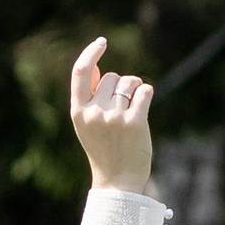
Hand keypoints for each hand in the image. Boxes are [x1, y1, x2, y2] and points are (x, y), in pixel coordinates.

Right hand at [68, 38, 154, 194]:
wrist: (117, 182)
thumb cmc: (103, 150)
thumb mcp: (87, 124)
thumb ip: (89, 97)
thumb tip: (95, 68)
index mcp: (78, 111)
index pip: (80, 72)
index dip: (91, 53)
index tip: (101, 43)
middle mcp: (94, 112)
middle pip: (111, 77)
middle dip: (120, 85)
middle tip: (123, 105)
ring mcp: (114, 117)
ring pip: (129, 83)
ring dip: (135, 90)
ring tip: (133, 108)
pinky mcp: (135, 122)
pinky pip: (145, 91)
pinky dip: (146, 95)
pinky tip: (142, 109)